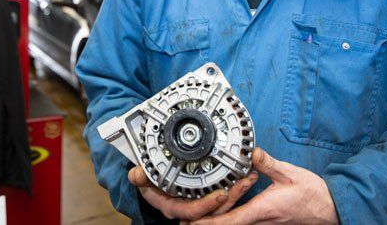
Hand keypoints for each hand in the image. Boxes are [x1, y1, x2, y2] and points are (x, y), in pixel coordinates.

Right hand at [128, 164, 258, 220]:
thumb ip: (141, 176)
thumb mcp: (143, 178)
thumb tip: (137, 174)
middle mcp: (188, 209)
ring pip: (222, 205)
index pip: (192, 211)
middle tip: (245, 181)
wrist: (154, 185)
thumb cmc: (150, 182)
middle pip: (214, 210)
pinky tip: (245, 176)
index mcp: (173, 206)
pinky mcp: (209, 200)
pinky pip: (224, 199)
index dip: (206, 205)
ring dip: (237, 192)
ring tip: (249, 177)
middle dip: (231, 197)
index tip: (221, 194)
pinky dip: (235, 188)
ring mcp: (200, 205)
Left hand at [184, 148, 338, 224]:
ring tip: (197, 216)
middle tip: (184, 217)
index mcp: (262, 210)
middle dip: (205, 223)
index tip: (190, 220)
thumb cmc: (312, 195)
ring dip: (216, 221)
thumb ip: (267, 163)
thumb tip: (250, 152)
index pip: (229, 220)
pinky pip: (243, 223)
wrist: (330, 210)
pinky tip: (222, 210)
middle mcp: (260, 222)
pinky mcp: (267, 223)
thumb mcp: (288, 173)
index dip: (208, 222)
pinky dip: (229, 218)